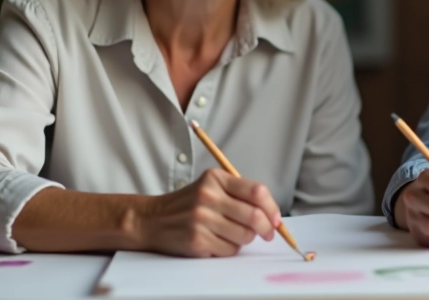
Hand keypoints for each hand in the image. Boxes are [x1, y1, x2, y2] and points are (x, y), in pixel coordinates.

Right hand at [137, 168, 280, 256]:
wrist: (152, 219)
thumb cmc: (188, 204)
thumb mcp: (210, 186)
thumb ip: (239, 194)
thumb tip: (272, 215)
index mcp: (215, 178)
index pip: (256, 192)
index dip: (272, 207)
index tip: (276, 218)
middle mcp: (208, 196)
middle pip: (254, 216)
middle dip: (266, 228)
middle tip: (267, 233)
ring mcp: (201, 219)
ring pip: (244, 235)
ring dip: (245, 239)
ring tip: (232, 234)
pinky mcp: (197, 240)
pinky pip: (230, 249)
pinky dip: (229, 248)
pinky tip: (217, 241)